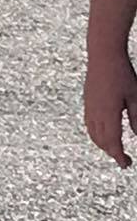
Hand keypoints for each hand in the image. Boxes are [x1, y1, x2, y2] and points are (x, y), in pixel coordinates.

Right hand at [84, 44, 136, 166]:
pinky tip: (103, 134)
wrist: (103, 56)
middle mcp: (96, 114)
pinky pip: (90, 126)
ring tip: (114, 149)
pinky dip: (96, 135)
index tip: (126, 164)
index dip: (119, 156)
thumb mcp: (135, 96)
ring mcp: (89, 109)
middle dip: (112, 152)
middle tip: (123, 159)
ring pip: (94, 135)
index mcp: (109, 114)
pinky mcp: (87, 103)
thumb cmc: (121, 73)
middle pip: (102, 142)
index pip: (113, 143)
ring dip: (103, 145)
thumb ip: (136, 117)